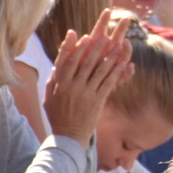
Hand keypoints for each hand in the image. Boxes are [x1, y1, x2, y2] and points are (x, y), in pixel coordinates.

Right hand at [44, 11, 134, 142]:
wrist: (68, 137)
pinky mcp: (96, 101)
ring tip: (118, 45)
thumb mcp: (49, 97)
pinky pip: (107, 83)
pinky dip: (115, 73)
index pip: (67, 61)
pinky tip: (123, 64)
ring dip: (109, 57)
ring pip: (98, 71)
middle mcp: (71, 86)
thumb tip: (58, 65)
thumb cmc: (58, 116)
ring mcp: (85, 93)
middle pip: (84, 62)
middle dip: (95, 48)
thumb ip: (53, 81)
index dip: (75, 47)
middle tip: (104, 35)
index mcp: (59, 83)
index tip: (81, 35)